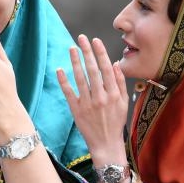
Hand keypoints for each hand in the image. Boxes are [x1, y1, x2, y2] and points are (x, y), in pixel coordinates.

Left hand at [56, 35, 128, 161]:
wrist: (106, 144)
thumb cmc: (116, 122)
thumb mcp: (124, 102)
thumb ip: (119, 83)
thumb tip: (114, 64)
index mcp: (114, 94)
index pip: (106, 69)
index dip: (100, 53)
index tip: (95, 40)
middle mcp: (101, 97)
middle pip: (93, 70)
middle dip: (87, 52)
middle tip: (81, 38)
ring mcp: (87, 104)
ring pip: (80, 79)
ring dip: (75, 62)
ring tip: (71, 48)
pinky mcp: (76, 111)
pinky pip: (69, 93)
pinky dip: (64, 81)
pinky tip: (59, 69)